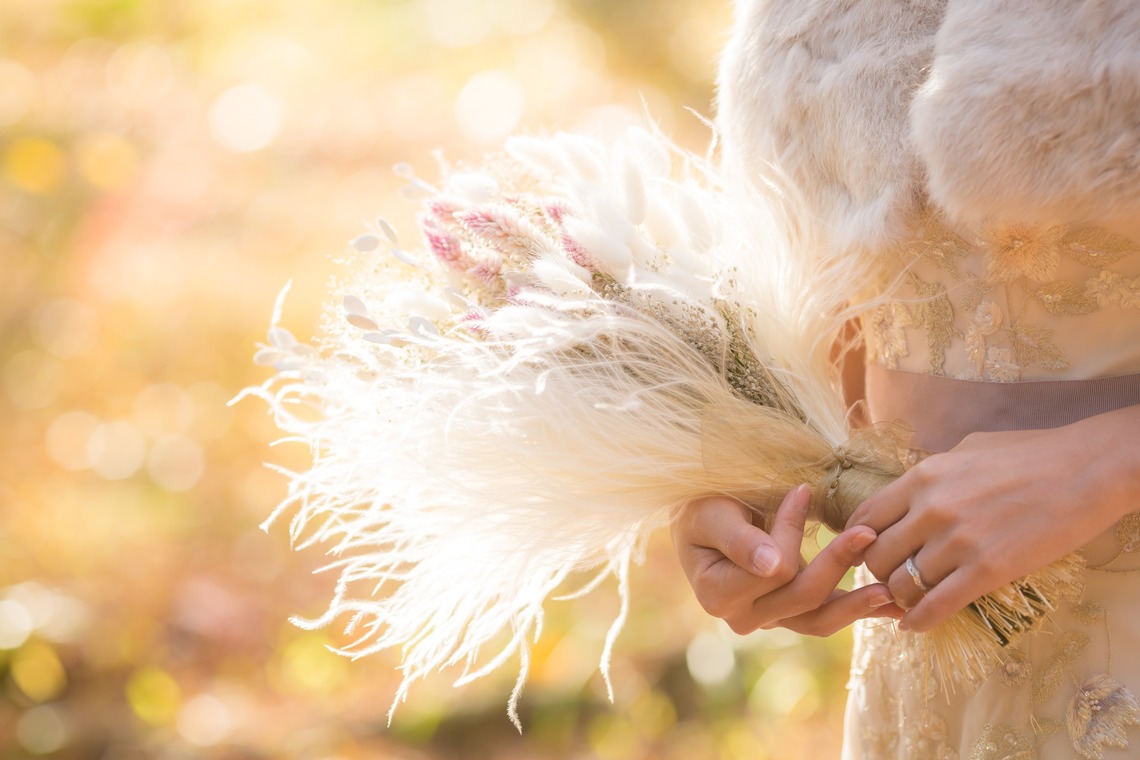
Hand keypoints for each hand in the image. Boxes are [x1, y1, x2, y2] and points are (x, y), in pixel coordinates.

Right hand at [671, 484, 903, 635]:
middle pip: (801, 597)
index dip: (789, 532)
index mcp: (717, 595)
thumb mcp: (713, 514)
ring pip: (819, 620)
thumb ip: (739, 539)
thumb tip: (771, 567)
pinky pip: (826, 617)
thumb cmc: (703, 508)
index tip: (802, 490)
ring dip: (858, 604)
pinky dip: (858, 610)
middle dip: (837, 562)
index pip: (771, 571)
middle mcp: (742, 617)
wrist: (704, 516)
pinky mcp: (790, 614)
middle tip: (869, 532)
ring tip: (894, 590)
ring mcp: (769, 620)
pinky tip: (891, 604)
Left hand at [847, 406, 1139, 632]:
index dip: (857, 541)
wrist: (1086, 470)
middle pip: (876, 556)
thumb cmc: (1029, 454)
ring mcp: (958, 541)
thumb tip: (909, 488)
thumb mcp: (965, 451)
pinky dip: (919, 620)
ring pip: (902, 585)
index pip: (863, 518)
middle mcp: (931, 509)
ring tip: (906, 600)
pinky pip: (936, 605)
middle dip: (878, 573)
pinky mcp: (988, 571)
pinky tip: (913, 626)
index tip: (864, 552)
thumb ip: (931, 474)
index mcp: (921, 478)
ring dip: (900, 598)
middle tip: (889, 579)